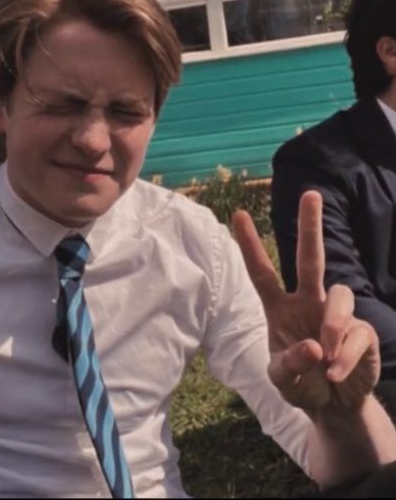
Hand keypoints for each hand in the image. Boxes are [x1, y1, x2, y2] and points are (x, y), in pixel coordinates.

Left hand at [232, 191, 379, 414]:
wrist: (331, 405)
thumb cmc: (300, 383)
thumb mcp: (282, 379)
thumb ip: (289, 364)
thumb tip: (314, 346)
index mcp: (280, 308)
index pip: (261, 273)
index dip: (250, 245)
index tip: (238, 214)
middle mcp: (307, 302)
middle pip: (310, 259)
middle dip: (310, 227)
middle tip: (311, 194)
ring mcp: (335, 314)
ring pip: (340, 294)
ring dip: (332, 327)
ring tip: (324, 359)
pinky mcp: (362, 330)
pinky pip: (356, 332)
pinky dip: (345, 357)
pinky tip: (335, 373)